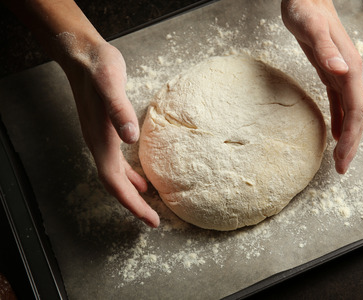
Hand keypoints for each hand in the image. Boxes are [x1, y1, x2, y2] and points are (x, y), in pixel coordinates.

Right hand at [62, 38, 159, 226]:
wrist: (83, 55)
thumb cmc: (98, 68)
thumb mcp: (110, 83)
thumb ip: (119, 110)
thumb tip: (130, 137)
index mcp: (101, 140)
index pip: (115, 182)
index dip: (132, 203)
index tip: (150, 219)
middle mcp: (98, 144)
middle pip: (115, 185)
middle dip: (134, 204)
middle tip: (153, 220)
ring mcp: (100, 139)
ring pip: (115, 176)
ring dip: (131, 193)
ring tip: (149, 205)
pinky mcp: (106, 131)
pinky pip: (116, 163)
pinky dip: (129, 176)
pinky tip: (140, 178)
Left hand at [281, 0, 362, 173]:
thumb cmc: (306, 10)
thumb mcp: (312, 29)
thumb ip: (327, 50)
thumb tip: (342, 71)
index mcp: (350, 69)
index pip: (356, 111)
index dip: (352, 137)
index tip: (342, 158)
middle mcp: (349, 75)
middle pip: (357, 118)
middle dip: (351, 144)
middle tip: (341, 169)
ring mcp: (341, 75)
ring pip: (350, 113)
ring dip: (347, 137)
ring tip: (340, 158)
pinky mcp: (330, 74)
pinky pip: (338, 104)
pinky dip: (339, 121)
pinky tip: (335, 134)